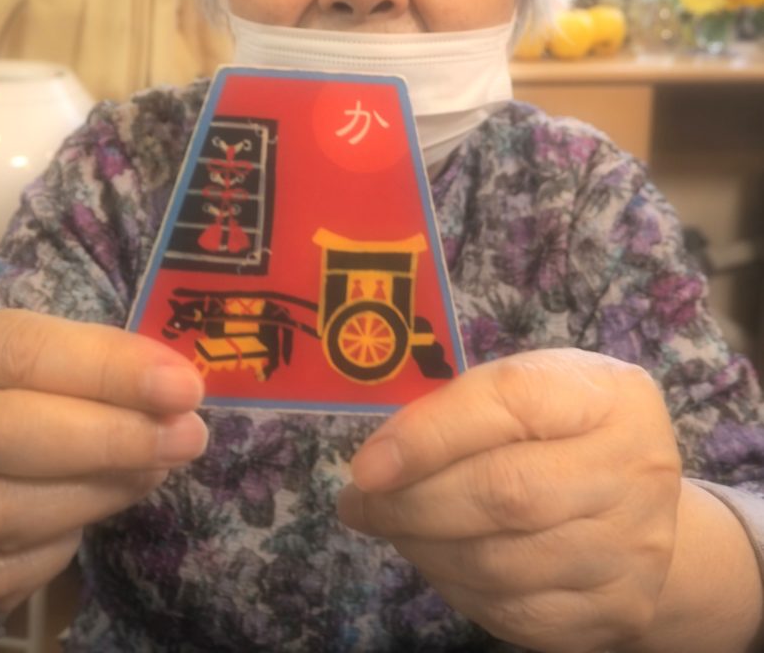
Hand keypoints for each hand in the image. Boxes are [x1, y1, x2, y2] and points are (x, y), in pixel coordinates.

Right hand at [0, 309, 205, 617]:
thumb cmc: (33, 397)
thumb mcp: (65, 359)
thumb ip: (114, 366)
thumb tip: (180, 389)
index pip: (25, 352)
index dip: (109, 369)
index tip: (184, 386)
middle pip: (4, 433)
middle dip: (111, 438)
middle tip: (188, 436)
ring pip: (7, 511)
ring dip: (102, 491)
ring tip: (156, 468)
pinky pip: (13, 567)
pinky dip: (69, 542)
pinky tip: (102, 507)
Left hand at [338, 349, 681, 652]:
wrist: (640, 502)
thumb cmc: (563, 429)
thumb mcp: (526, 388)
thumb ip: (462, 408)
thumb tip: (380, 459)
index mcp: (609, 394)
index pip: (511, 401)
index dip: (430, 434)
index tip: (366, 464)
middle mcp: (634, 468)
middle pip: (506, 493)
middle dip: (412, 502)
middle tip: (360, 502)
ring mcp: (633, 547)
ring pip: (500, 563)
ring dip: (423, 547)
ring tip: (390, 525)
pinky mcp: (618, 609)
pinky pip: (513, 612)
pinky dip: (455, 587)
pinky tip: (434, 558)